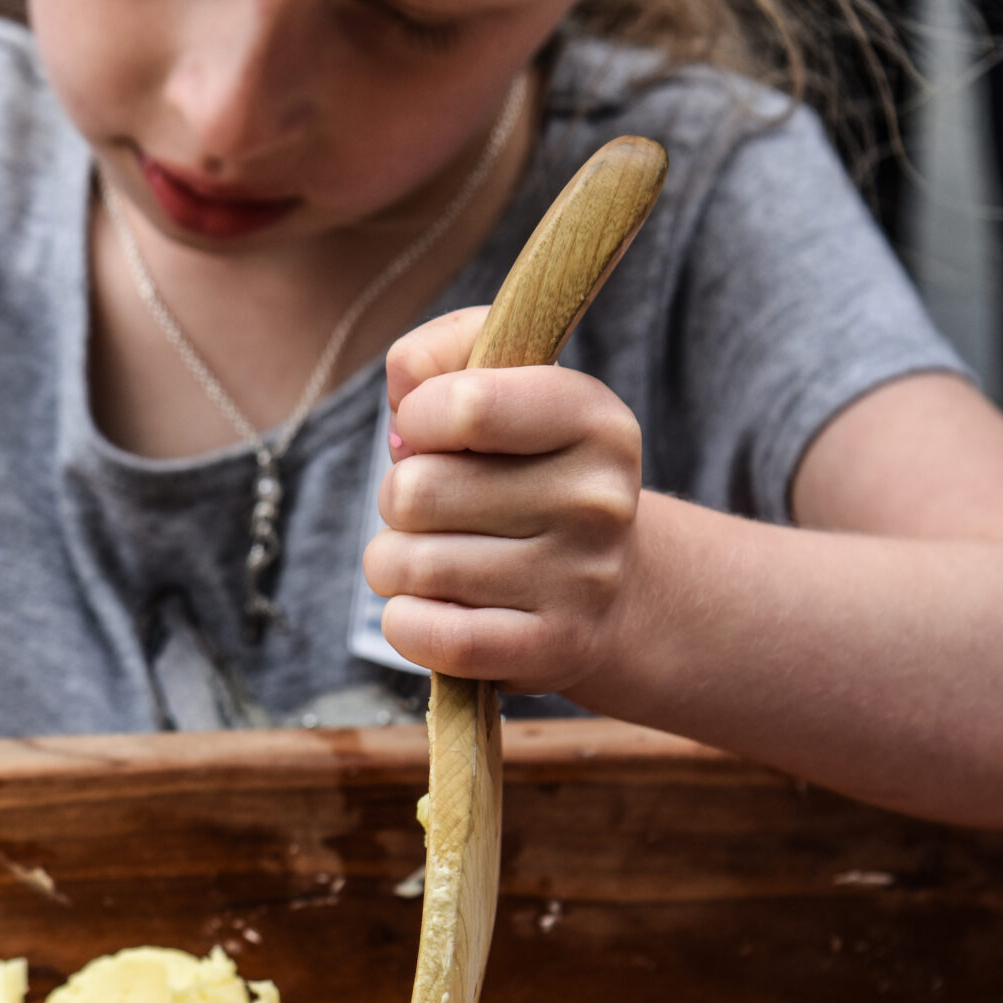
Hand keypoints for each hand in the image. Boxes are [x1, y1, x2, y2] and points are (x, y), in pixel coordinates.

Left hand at [363, 305, 641, 692]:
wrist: (608, 590)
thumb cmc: (525, 474)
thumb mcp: (505, 388)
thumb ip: (444, 353)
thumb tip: (405, 387)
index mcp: (593, 420)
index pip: (464, 405)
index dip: (418, 418)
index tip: (430, 433)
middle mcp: (598, 500)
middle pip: (414, 491)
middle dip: (398, 499)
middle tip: (437, 509)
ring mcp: (581, 582)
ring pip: (407, 564)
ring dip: (394, 563)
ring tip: (436, 557)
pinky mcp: (552, 650)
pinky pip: (427, 634)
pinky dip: (406, 622)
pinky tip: (434, 608)